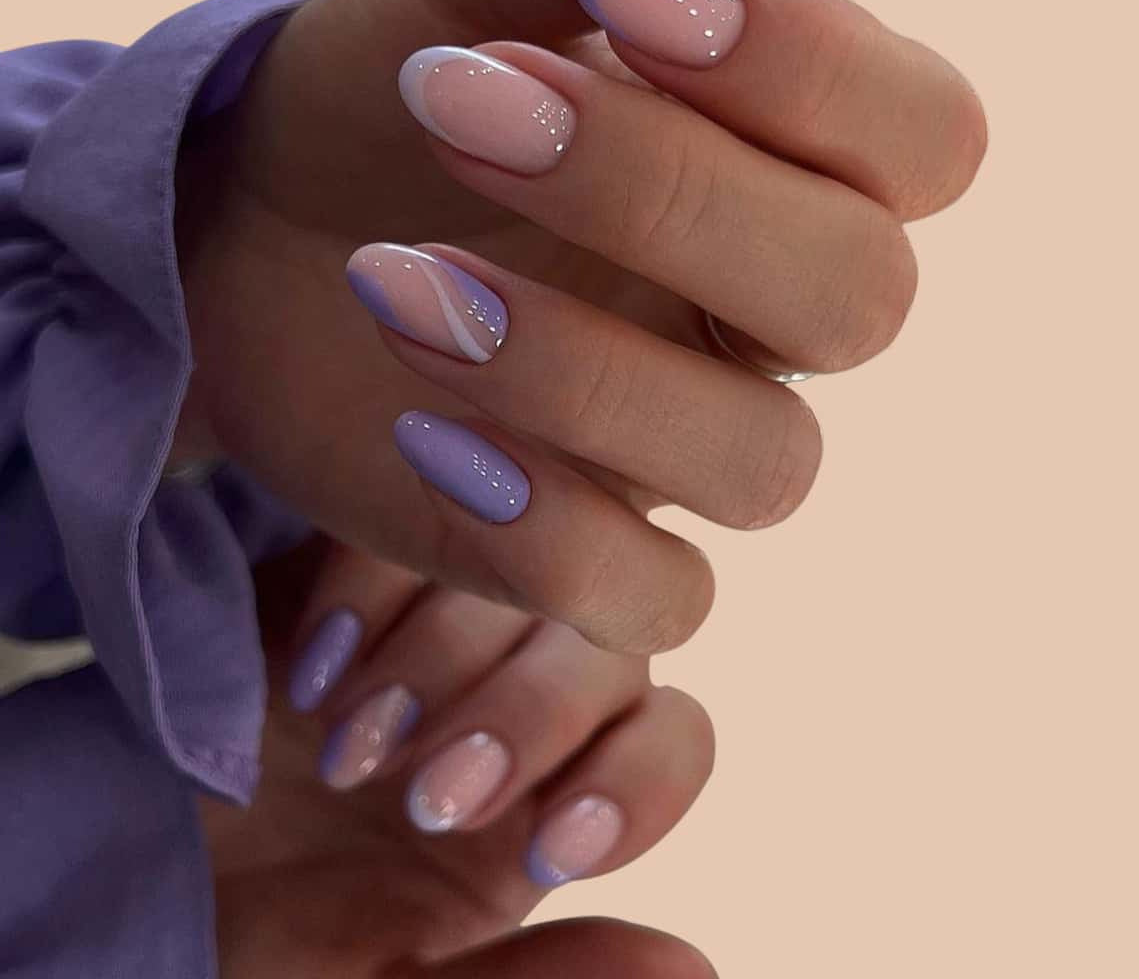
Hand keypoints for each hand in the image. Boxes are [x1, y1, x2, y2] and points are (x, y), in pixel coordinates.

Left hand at [176, 0, 986, 652]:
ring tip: (393, 280)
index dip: (810, 68)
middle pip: (862, 299)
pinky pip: (659, 596)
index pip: (925, 140)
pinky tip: (421, 433)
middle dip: (672, 198)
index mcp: (783, 167)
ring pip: (766, 461)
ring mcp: (689, 447)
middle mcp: (766, 318)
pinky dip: (547, 525)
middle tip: (465, 103)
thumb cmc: (380, 100)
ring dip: (584, 367)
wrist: (249, 237)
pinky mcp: (598, 554)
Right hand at [202, 537, 714, 978]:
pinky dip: (372, 589)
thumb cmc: (257, 945)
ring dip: (447, 654)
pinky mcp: (357, 567)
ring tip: (350, 739)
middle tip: (426, 793)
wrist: (122, 868)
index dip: (635, 782)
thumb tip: (695, 967)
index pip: (669, 739)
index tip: (546, 848)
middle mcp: (513, 694)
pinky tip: (315, 664)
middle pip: (607, 643)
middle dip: (529, 716)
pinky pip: (408, 525)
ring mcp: (438, 619)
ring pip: (528, 569)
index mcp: (548, 795)